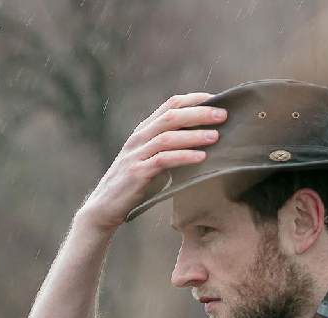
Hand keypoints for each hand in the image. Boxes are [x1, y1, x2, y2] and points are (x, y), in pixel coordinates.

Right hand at [78, 93, 226, 232]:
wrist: (105, 208)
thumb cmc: (134, 186)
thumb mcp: (153, 162)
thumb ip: (171, 151)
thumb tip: (202, 146)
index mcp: (144, 131)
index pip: (170, 105)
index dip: (194, 100)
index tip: (217, 99)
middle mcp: (139, 138)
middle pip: (172, 116)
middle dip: (199, 113)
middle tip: (223, 115)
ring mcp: (136, 154)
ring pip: (168, 136)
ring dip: (194, 135)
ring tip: (215, 136)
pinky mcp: (137, 173)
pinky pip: (163, 160)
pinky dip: (184, 157)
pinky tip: (201, 158)